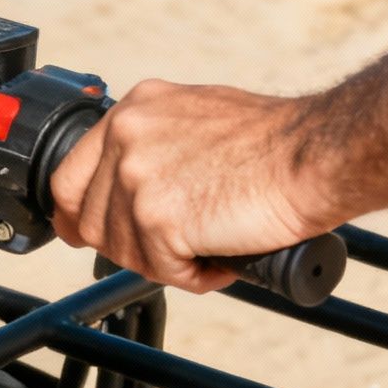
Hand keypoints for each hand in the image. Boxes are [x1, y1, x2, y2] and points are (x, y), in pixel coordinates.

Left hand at [48, 80, 341, 292]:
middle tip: (172, 248)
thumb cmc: (276, 142)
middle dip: (128, 245)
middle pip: (91, 220)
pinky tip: (220, 260)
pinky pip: (158, 268)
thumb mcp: (195, 118)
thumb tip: (123, 183)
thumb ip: (153, 144)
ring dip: (165, 262)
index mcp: (133, 111)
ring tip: (210, 249)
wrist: (318, 154)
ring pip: (123, 250)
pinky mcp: (158, 217)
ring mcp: (137, 177)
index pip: (69, 175)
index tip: (86, 233)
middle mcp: (126, 138)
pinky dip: (191, 275)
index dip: (76, 213)